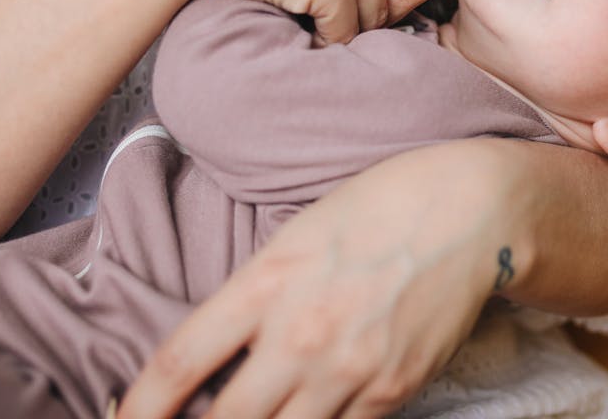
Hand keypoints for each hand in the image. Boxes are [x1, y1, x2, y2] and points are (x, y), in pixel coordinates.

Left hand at [118, 142, 518, 418]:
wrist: (468, 212)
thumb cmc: (376, 210)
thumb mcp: (295, 238)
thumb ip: (253, 299)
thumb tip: (217, 361)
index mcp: (265, 282)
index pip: (180, 362)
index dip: (139, 407)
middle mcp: (300, 333)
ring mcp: (349, 369)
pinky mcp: (392, 391)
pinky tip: (308, 416)